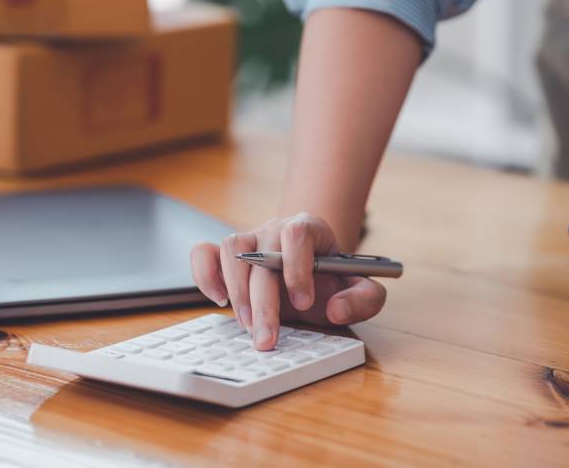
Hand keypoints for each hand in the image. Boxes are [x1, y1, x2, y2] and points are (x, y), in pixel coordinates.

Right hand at [188, 213, 386, 349]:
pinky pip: (204, 253)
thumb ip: (364, 298)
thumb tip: (337, 309)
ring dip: (236, 291)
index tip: (304, 302)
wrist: (311, 269)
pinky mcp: (226, 255)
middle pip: (261, 254)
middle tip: (267, 338)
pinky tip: (218, 299)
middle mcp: (275, 230)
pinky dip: (205, 275)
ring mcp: (248, 240)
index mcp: (310, 229)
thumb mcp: (360, 289)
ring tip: (247, 325)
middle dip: (264, 302)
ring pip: (230, 249)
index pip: (297, 234)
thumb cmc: (332, 280)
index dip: (297, 267)